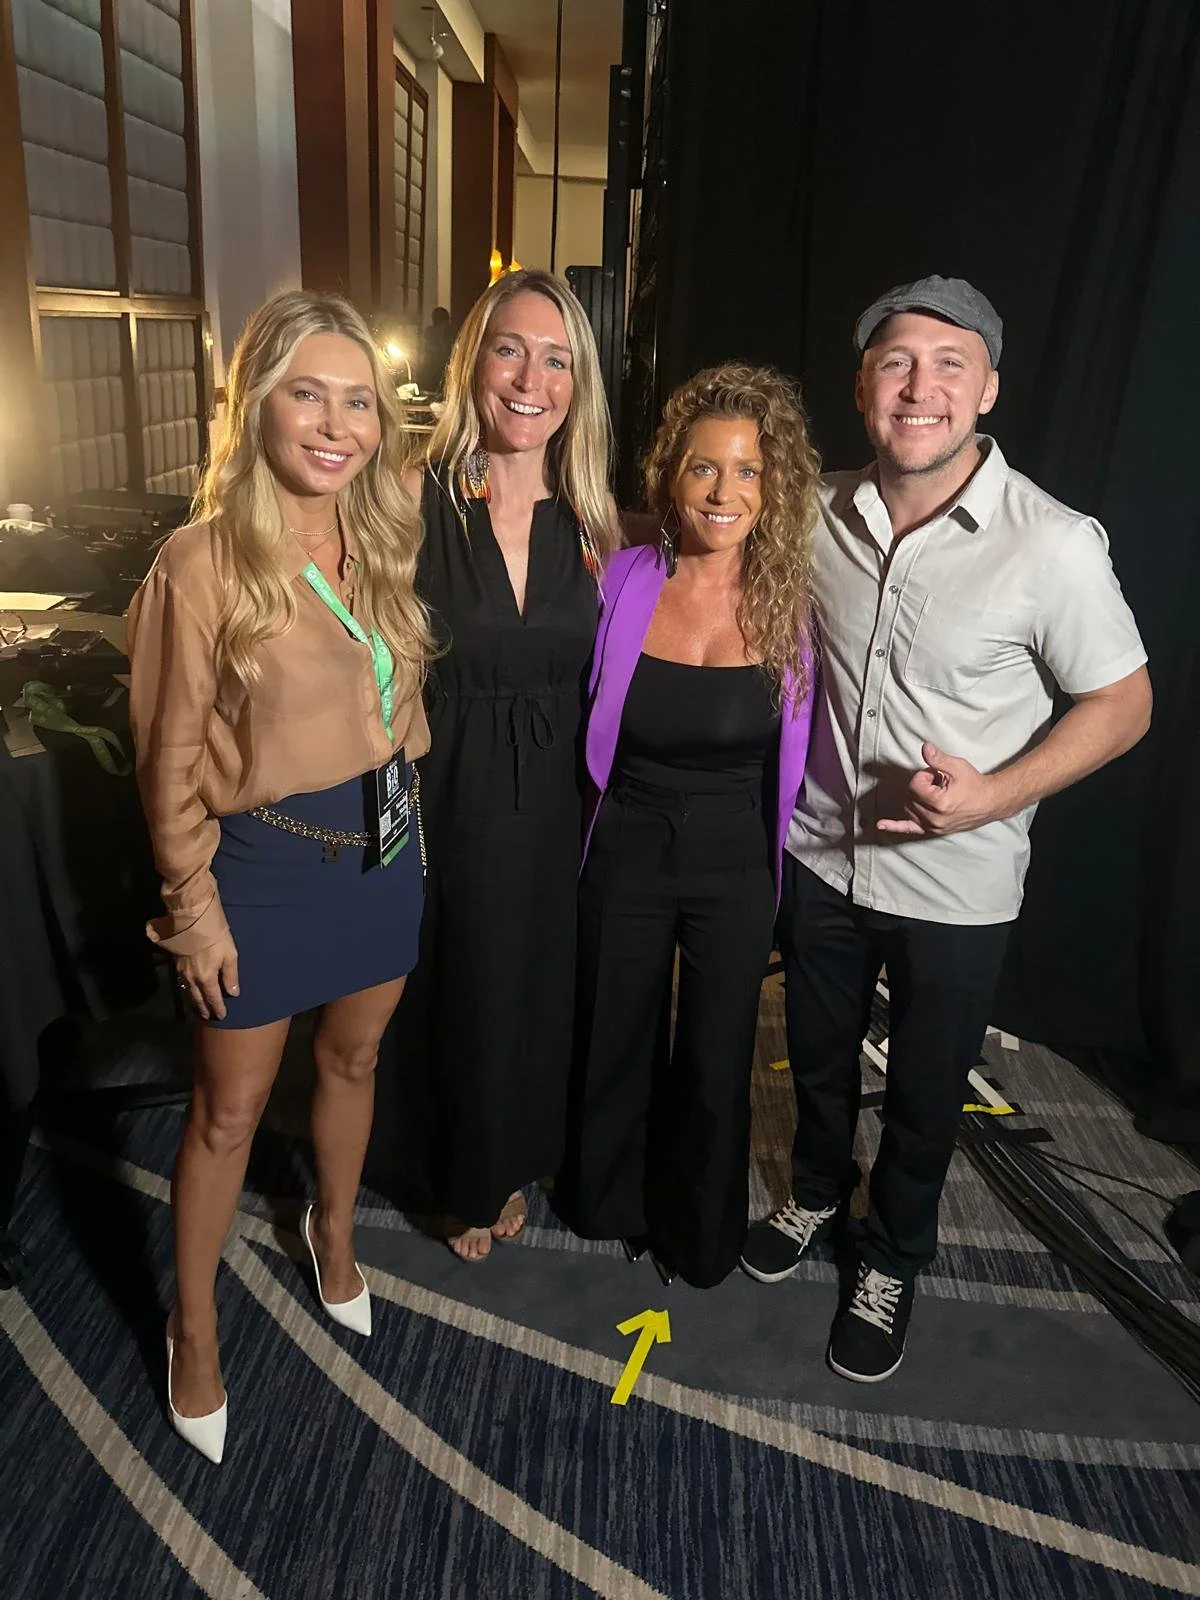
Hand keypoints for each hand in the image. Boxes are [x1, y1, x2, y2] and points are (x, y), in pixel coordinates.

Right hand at [176, 932, 239, 1020]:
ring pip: (188, 993)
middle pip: (198, 999)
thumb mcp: (230, 955)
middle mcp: (192, 979)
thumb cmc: (215, 936)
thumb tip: (233, 993)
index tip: (221, 1016)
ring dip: (194, 1002)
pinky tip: (189, 991)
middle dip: (203, 1009)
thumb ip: (231, 976)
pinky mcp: (176, 964)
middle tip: (207, 1017)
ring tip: (198, 1009)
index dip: (217, 1008)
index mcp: (206, 978)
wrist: (192, 920)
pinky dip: (187, 991)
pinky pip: (182, 984)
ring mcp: (182, 972)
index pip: (213, 999)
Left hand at [875, 742, 1005, 837]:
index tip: (938, 775)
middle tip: (939, 783)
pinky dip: (894, 826)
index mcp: (940, 803)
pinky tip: (881, 825)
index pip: (914, 784)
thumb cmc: (975, 785)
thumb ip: (938, 758)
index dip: (924, 775)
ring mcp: (933, 827)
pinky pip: (909, 830)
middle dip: (921, 786)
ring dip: (917, 798)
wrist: (990, 802)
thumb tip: (924, 747)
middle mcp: (934, 818)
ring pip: (908, 809)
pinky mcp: (933, 831)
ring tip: (937, 793)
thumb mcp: (957, 767)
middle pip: (910, 796)